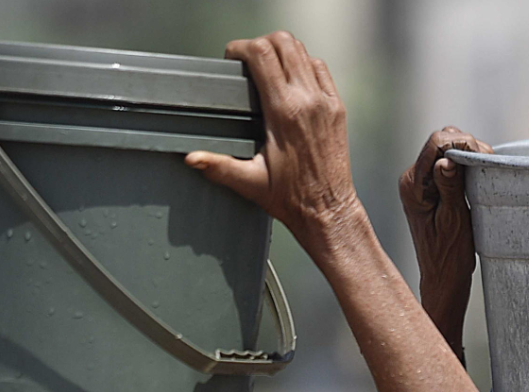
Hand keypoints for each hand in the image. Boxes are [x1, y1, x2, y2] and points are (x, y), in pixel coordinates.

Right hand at [185, 32, 361, 253]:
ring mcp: (326, 101)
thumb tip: (191, 158)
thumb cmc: (290, 198)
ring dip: (282, 52)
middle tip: (247, 61)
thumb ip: (219, 167)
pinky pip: (320, 69)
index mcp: (284, 114)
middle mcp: (308, 101)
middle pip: (284, 43)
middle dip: (260, 44)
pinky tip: (290, 80)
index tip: (231, 59)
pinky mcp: (337, 107)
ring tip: (266, 68)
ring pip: (303, 51)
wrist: (327, 210)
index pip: (263, 56)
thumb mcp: (250, 183)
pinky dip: (303, 64)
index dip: (242, 48)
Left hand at [399, 128, 491, 355]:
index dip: (462, 144)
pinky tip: (479, 178)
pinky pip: (451, 165)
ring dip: (469, 156)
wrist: (443, 278)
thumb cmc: (448, 256)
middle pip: (441, 142)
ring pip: (448, 151)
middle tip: (487, 165)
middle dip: (467, 147)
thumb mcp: (454, 220)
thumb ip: (450, 187)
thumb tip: (447, 159)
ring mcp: (422, 183)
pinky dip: (467, 166)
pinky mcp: (433, 188)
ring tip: (485, 173)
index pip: (435, 144)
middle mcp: (413, 179)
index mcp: (413, 185)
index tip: (483, 157)